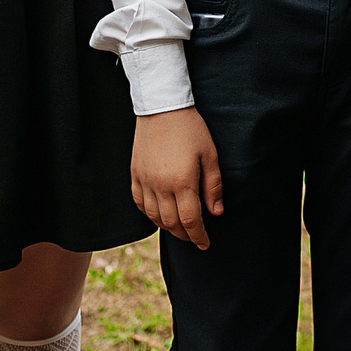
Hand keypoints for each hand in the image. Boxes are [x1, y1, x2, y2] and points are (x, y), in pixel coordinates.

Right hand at [132, 108, 224, 249]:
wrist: (162, 106)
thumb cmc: (190, 129)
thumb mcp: (209, 155)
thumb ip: (213, 186)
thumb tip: (216, 212)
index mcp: (182, 181)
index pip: (190, 220)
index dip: (198, 236)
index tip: (205, 243)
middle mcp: (160, 185)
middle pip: (171, 223)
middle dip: (185, 235)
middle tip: (195, 238)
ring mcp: (144, 180)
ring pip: (153, 217)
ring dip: (167, 227)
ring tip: (179, 228)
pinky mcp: (135, 173)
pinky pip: (138, 203)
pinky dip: (149, 214)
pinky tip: (158, 214)